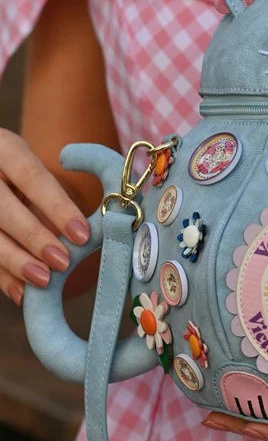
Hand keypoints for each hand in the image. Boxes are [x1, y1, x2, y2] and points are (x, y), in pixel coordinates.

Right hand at [0, 129, 89, 304]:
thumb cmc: (13, 173)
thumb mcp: (28, 168)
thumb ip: (51, 196)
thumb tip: (86, 237)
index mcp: (4, 148)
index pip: (32, 177)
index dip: (58, 208)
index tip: (83, 235)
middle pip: (2, 207)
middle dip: (34, 237)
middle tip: (63, 262)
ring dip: (14, 261)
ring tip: (44, 280)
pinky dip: (1, 276)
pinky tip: (21, 292)